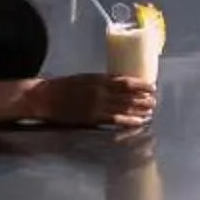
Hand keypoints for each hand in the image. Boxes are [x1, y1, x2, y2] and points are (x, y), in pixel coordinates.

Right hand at [25, 74, 155, 131]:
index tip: (151, 86)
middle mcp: (100, 91)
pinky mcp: (91, 117)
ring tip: (150, 111)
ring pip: (124, 107)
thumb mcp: (85, 78)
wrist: (45, 97)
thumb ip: (102, 81)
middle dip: (143, 98)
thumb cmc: (64, 87)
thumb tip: (119, 84)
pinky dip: (129, 120)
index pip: (125, 81)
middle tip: (154, 100)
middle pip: (128, 94)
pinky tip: (138, 121)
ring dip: (139, 109)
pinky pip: (114, 119)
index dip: (141, 84)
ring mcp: (96, 105)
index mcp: (98, 79)